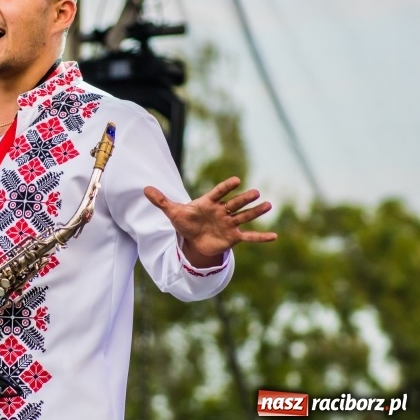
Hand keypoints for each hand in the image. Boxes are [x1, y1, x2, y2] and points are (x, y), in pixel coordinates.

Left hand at [144, 176, 276, 267]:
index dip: (226, 187)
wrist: (194, 240)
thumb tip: (144, 189)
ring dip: (256, 212)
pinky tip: (274, 236)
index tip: (236, 180)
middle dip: (244, 199)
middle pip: (235, 204)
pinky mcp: (233, 237)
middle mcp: (222, 211)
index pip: (218, 193)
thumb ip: (161, 201)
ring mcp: (229, 223)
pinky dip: (261, 237)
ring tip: (268, 205)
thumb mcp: (172, 212)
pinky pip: (249, 237)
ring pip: (244, 217)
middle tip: (256, 192)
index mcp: (208, 203)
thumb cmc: (186, 222)